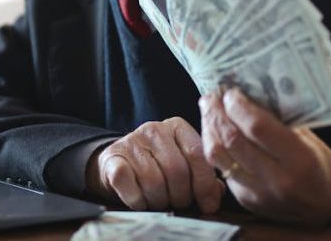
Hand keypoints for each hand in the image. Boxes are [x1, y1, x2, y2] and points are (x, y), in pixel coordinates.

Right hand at [85, 117, 223, 211]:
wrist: (119, 163)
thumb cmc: (158, 166)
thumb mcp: (183, 164)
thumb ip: (202, 175)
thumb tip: (217, 192)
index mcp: (176, 127)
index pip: (197, 153)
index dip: (204, 183)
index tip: (208, 204)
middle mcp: (153, 129)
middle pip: (176, 170)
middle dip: (181, 196)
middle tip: (177, 203)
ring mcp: (131, 141)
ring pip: (154, 181)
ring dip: (159, 201)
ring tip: (159, 200)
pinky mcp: (113, 157)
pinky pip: (130, 185)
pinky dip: (138, 200)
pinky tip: (140, 199)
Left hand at [199, 88, 330, 226]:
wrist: (322, 205)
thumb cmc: (316, 162)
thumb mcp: (305, 136)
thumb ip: (276, 117)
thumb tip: (244, 91)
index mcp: (299, 160)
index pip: (257, 127)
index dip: (238, 105)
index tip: (230, 91)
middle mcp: (276, 180)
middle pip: (231, 140)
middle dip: (216, 112)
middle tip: (211, 95)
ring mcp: (257, 192)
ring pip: (217, 155)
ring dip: (208, 127)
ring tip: (208, 108)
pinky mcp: (243, 199)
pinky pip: (219, 167)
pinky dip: (213, 143)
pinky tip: (214, 129)